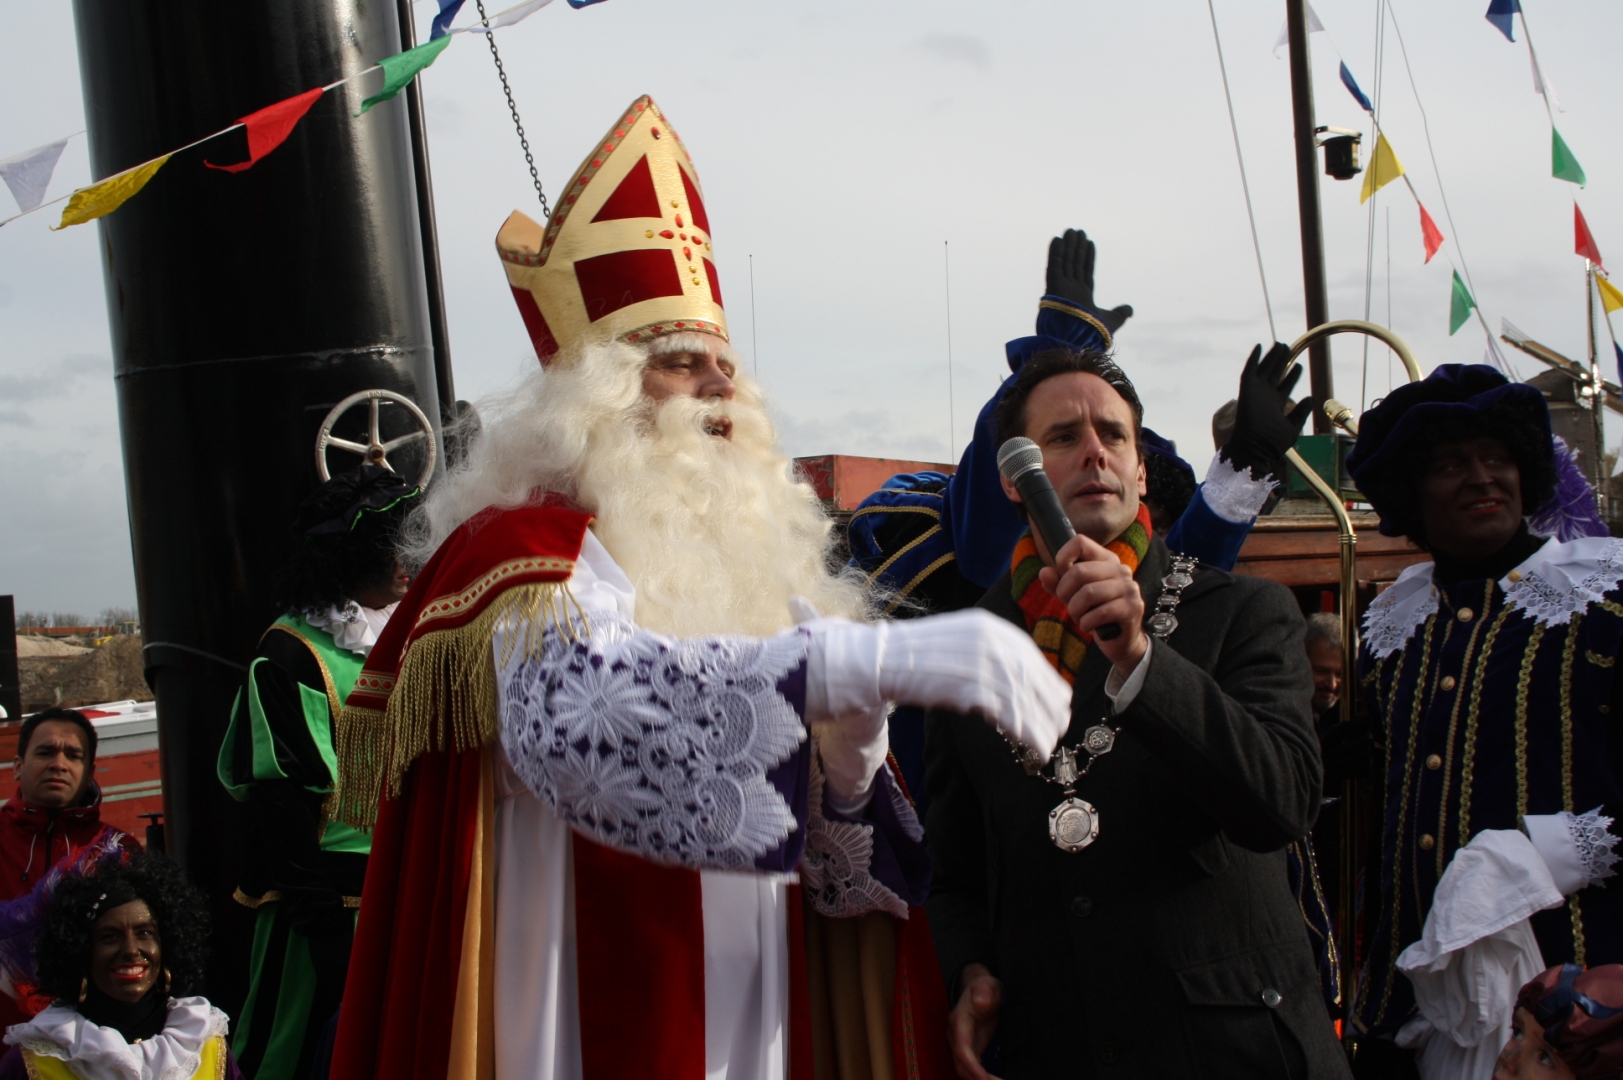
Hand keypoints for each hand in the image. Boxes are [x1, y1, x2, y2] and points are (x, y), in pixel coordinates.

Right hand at [803, 610, 1070, 761]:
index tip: (1058, 706)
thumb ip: (991, 652)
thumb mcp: (961, 639)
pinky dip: (1026, 734)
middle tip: (1057, 731)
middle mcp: (995, 642)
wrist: (883, 659)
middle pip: (1037, 681)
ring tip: (1046, 747)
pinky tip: (1032, 747)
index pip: (1034, 660)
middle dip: (1051, 710)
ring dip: (1042, 729)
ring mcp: (984, 665)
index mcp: (994, 628)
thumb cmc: (918, 654)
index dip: (1049, 687)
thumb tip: (1017, 678)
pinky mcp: (972, 689)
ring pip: (1027, 703)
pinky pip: (1010, 716)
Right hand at [949, 964, 1002, 1079]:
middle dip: (977, 1078)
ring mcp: (960, 1042)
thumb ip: (984, 991)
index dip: (972, 1066)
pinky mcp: (969, 1048)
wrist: (979, 989)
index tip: (985, 1078)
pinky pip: (971, 1067)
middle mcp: (955, 1034)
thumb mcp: (987, 984)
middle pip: (961, 1064)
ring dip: (978, 1079)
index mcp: (959, 1020)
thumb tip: (981, 1002)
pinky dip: (980, 1076)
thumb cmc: (984, 987)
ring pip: (964, 1069)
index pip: (962, 1048)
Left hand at [1038, 532, 1146, 676]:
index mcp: (1105, 559)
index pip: (1080, 542)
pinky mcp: (1133, 607)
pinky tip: (1089, 626)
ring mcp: (1129, 587)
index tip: (1061, 577)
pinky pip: (1100, 612)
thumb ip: (1057, 583)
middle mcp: (1120, 569)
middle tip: (1069, 605)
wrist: (1120, 639)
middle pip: (1079, 571)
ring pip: (1088, 593)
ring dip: (1075, 610)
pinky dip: (1087, 622)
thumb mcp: (1072, 595)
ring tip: (1080, 617)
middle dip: (1065, 593)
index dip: (1063, 558)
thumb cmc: (1094, 612)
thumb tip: (1044, 572)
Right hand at [1045, 228, 1133, 334]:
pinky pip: (1054, 266)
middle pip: (1075, 263)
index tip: (1089, 242)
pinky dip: (1055, 253)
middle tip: (1078, 231)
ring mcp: (1061, 287)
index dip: (1087, 257)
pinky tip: (1057, 239)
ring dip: (1067, 246)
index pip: (1085, 271)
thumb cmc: (1092, 333)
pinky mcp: (1053, 286)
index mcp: (1083, 296)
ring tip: (1070, 231)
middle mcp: (1071, 290)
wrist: (1076, 340)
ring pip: (1065, 261)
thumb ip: (1120, 313)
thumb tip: (1131, 310)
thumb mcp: (1112, 320)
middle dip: (1076, 248)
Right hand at [1223, 343, 1317, 481]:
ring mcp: (1256, 392)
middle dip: (1281, 360)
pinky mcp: (1247, 390)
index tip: (1299, 365)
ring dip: (1271, 356)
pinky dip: (1253, 358)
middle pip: (1275, 373)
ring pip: (1264, 368)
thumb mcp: (1293, 427)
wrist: (1256, 448)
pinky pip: (1249, 370)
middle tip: (1287, 347)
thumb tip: (1312, 398)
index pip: (1286, 384)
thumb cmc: (1274, 443)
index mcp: (1277, 404)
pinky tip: (1259, 346)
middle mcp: (1266, 396)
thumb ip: (1301, 412)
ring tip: (1280, 344)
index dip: (1292, 375)